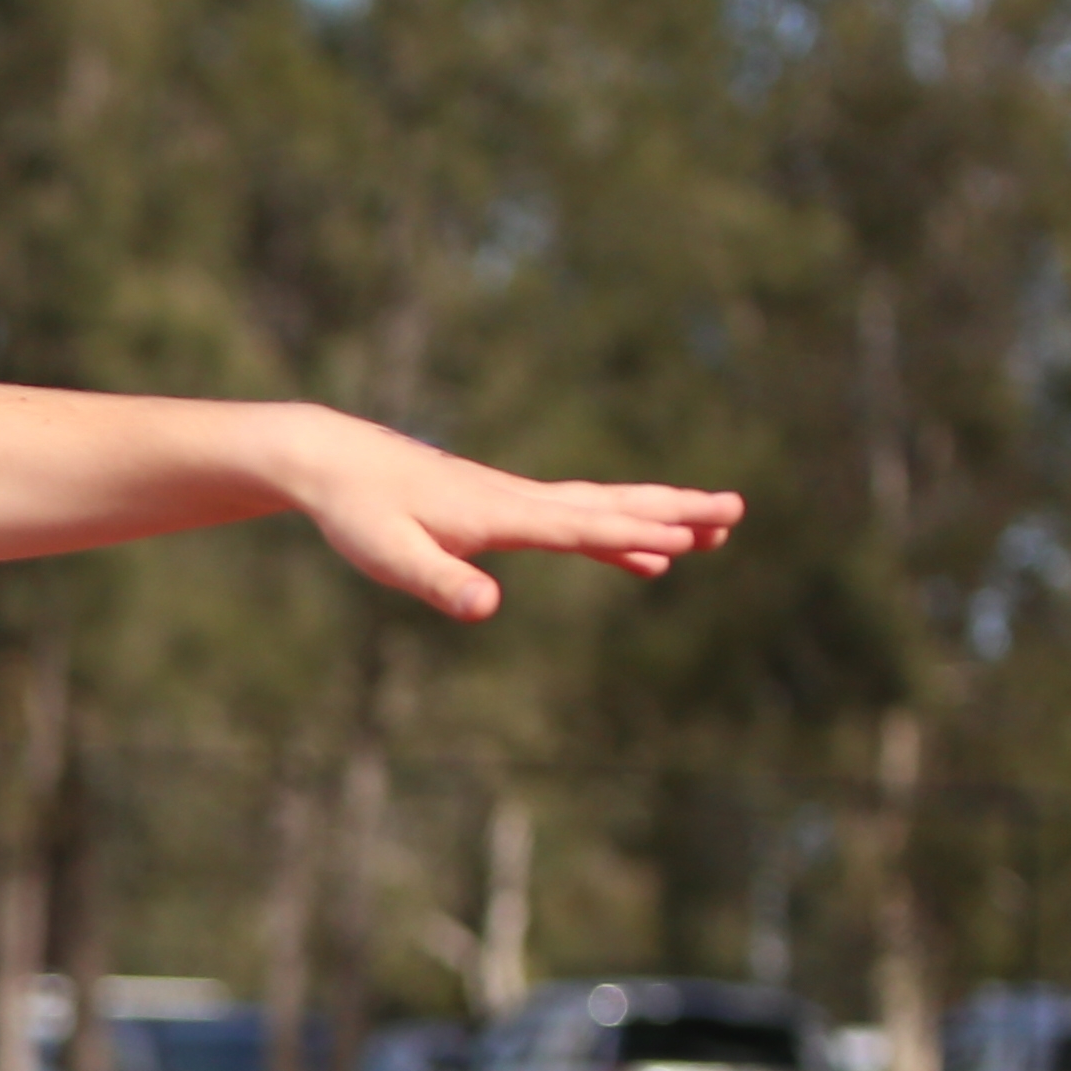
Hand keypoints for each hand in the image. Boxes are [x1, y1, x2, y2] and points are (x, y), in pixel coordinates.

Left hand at [278, 412, 739, 623]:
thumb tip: (490, 608)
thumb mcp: (390, 558)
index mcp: (500, 515)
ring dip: (659, 519)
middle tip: (735, 512)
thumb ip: (441, 583)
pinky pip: (576, 523)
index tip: (694, 535)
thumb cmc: (358, 513)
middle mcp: (519, 501)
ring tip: (715, 531)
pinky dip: (616, 538)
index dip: (638, 533)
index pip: (583, 526)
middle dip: (675, 511)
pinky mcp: (504, 508)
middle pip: (611, 506)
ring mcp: (516, 502)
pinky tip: (643, 560)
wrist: (334, 461)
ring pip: (603, 509)